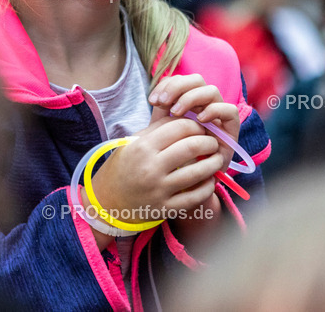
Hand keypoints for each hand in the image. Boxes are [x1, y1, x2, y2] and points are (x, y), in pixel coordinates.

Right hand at [89, 116, 222, 221]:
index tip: (201, 128)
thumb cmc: (123, 167)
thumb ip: (157, 128)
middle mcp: (151, 168)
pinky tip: (209, 180)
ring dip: (214, 163)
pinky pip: (196, 197)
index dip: (196, 125)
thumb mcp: (133, 142)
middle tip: (212, 142)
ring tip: (216, 159)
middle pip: (193, 146)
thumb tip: (186, 116)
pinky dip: (208, 187)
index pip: (180, 127)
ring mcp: (159, 190)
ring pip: (199, 172)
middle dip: (209, 142)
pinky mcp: (166, 209)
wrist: (107, 202)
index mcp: (142, 147)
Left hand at [148, 74, 238, 171]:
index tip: (152, 101)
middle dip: (177, 87)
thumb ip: (161, 112)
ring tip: (176, 113)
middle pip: (197, 79)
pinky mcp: (232, 129)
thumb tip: (156, 98)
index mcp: (188, 100)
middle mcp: (205, 104)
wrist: (188, 182)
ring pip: (211, 91)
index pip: (181, 79)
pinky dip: (214, 110)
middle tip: (162, 103)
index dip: (167, 84)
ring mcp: (219, 115)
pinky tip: (200, 119)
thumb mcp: (163, 130)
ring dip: (191, 98)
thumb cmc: (174, 154)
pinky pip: (230, 110)